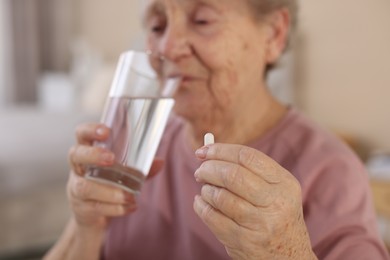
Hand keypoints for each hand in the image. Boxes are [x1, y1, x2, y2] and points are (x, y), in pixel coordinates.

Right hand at [67, 123, 162, 230]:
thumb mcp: (123, 173)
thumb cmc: (107, 184)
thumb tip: (160, 162)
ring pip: (84, 187)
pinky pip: (95, 207)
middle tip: (111, 159)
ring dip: (109, 191)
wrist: (94, 217)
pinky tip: (130, 207)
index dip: (90, 130)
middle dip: (93, 155)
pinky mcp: (82, 209)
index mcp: (87, 152)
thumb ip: (139, 167)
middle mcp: (78, 168)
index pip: (82, 134)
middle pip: (76, 155)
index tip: (106, 131)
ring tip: (130, 195)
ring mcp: (76, 189)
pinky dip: (116, 208)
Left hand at [193, 144, 315, 258]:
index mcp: (285, 184)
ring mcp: (259, 224)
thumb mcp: (277, 191)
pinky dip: (200, 205)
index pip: (247, 156)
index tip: (204, 150)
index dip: (221, 150)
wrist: (289, 258)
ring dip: (206, 189)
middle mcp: (275, 203)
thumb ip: (249, 170)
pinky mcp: (242, 241)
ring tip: (206, 189)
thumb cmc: (276, 216)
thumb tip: (210, 152)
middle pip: (232, 175)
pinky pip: (212, 217)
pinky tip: (201, 202)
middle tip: (200, 171)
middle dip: (208, 168)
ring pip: (220, 196)